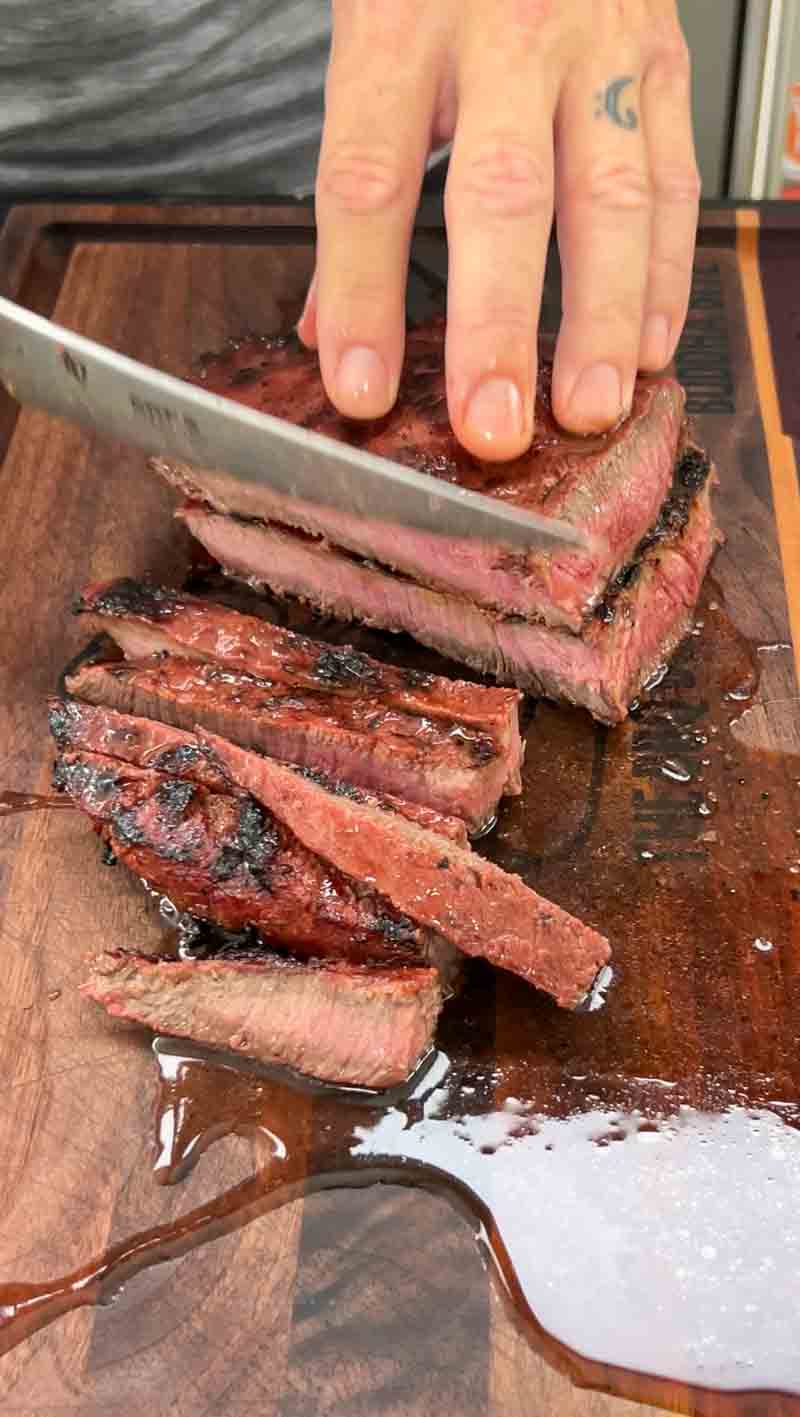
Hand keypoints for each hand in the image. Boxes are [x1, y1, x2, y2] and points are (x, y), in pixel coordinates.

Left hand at [298, 0, 699, 461]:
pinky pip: (672, 178)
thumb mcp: (370, 28)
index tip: (360, 387)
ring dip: (602, 318)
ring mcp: (597, 45)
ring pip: (610, 195)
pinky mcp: (661, 58)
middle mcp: (505, 31)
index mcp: (401, 24)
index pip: (372, 177)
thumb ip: (356, 173)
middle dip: (498, 324)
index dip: (364, 293)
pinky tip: (648, 347)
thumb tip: (330, 322)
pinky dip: (664, 272)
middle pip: (501, 195)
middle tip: (492, 424)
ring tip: (588, 408)